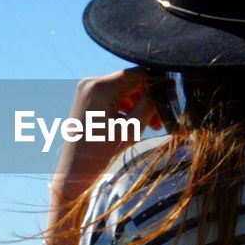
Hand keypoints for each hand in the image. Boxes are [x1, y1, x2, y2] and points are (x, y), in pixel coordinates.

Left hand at [50, 68, 160, 205]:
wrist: (73, 170)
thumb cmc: (101, 153)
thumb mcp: (131, 129)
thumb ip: (150, 104)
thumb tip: (165, 88)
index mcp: (101, 87)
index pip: (140, 73)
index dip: (158, 84)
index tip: (171, 100)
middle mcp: (91, 82)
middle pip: (132, 80)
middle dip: (148, 98)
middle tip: (160, 120)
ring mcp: (87, 89)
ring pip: (124, 88)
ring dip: (140, 103)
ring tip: (150, 125)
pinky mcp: (87, 97)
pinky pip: (114, 95)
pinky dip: (127, 106)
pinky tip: (135, 124)